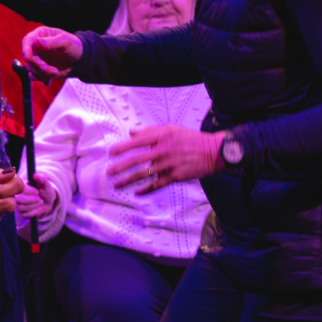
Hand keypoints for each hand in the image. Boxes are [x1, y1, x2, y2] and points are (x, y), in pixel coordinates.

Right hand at [15, 174, 59, 220]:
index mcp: (22, 186)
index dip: (28, 191)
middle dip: (31, 200)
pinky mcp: (21, 213)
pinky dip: (34, 212)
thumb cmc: (46, 192)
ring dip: (34, 206)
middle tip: (40, 199)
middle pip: (18, 199)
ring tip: (40, 203)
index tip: (37, 191)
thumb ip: (42, 179)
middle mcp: (18, 194)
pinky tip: (38, 209)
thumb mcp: (46, 185)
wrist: (48, 203)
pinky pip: (25, 215)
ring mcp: (18, 204)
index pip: (19, 188)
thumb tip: (36, 175)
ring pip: (21, 208)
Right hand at [21, 26, 83, 78]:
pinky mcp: (39, 69)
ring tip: (55, 71)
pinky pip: (34, 76)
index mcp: (40, 35)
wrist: (80, 58)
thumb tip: (39, 42)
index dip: (25, 49)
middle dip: (37, 64)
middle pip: (28, 57)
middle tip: (47, 67)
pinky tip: (52, 74)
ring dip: (42, 72)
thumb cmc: (74, 45)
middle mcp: (36, 46)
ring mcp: (37, 58)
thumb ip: (53, 41)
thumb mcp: (66, 41)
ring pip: (30, 68)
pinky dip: (42, 77)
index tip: (28, 58)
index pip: (27, 41)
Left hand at [107, 125, 223, 194]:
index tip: (112, 152)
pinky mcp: (175, 176)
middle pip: (138, 159)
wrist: (212, 152)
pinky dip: (146, 189)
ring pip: (145, 174)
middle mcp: (164, 150)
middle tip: (109, 172)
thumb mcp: (171, 129)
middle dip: (121, 166)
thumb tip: (132, 132)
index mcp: (162, 137)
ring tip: (117, 184)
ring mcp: (169, 164)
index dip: (123, 147)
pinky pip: (157, 183)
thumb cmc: (190, 139)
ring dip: (129, 180)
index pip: (138, 142)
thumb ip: (151, 131)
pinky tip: (137, 192)